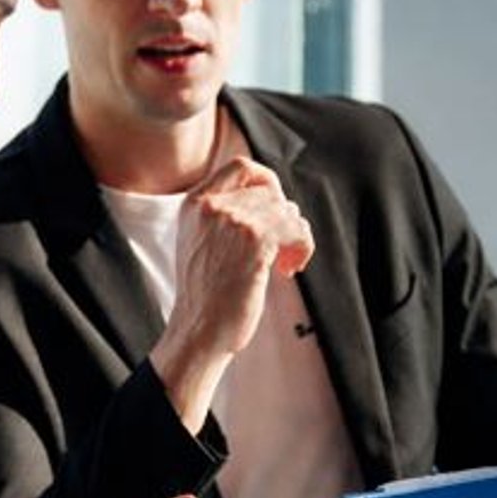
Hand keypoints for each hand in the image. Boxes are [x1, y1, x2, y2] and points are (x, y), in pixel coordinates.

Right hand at [150, 157, 313, 427]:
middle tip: (282, 250)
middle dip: (285, 220)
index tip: (276, 209)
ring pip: (286, 210)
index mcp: (194, 203)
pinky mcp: (254, 239)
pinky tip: (288, 270)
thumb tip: (275, 199)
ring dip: (295, 237)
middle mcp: (210, 205)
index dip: (268, 182)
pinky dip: (302, 247)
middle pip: (271, 192)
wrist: (198, 330)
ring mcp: (232, 220)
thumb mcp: (202, 242)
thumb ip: (225, 215)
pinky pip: (296, 228)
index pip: (242, 167)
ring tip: (284, 263)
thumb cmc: (206, 295)